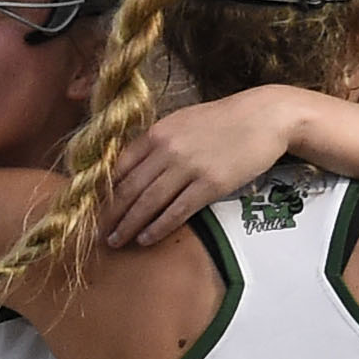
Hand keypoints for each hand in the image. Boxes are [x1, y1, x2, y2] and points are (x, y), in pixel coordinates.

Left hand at [102, 89, 309, 249]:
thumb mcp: (183, 122)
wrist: (265, 116)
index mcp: (157, 133)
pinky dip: (158, 228)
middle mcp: (168, 150)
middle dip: (110, 215)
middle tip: (98, 233)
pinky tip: (146, 239)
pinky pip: (177, 212)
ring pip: (148, 203)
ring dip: (128, 226)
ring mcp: (189, 168)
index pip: (119, 166)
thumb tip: (132, 169)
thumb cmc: (224, 120)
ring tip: (116, 241)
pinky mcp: (210, 185)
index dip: (103, 191)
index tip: (93, 208)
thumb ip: (157, 144)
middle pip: (129, 188)